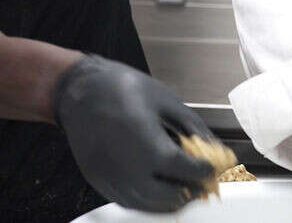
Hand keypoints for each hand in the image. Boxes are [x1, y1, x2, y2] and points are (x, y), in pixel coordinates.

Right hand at [53, 54, 215, 211]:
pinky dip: (149, 200)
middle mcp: (128, 170)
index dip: (205, 172)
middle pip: (170, 197)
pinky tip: (158, 186)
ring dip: (171, 199)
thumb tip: (213, 146)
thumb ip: (192, 127)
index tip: (212, 167)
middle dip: (191, 190)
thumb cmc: (118, 88)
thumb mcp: (165, 100)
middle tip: (202, 181)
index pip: (187, 172)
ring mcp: (111, 179)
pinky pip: (129, 201)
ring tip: (183, 185)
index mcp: (148, 146)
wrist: (78, 90)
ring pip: (149, 205)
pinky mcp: (99, 182)